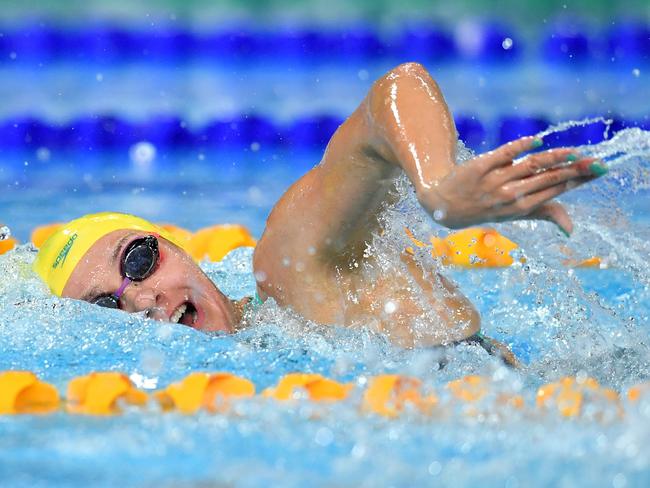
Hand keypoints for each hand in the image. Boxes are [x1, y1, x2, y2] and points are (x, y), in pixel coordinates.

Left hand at [416, 136, 606, 234]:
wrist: (444, 204)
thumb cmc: (487, 208)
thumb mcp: (514, 215)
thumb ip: (545, 214)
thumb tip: (571, 229)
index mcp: (522, 207)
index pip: (556, 190)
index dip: (578, 180)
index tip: (599, 170)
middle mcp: (510, 196)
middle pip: (547, 179)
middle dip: (573, 171)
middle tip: (596, 162)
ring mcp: (495, 181)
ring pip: (529, 166)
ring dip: (553, 158)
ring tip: (575, 152)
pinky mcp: (480, 166)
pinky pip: (503, 154)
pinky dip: (520, 147)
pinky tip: (537, 140)